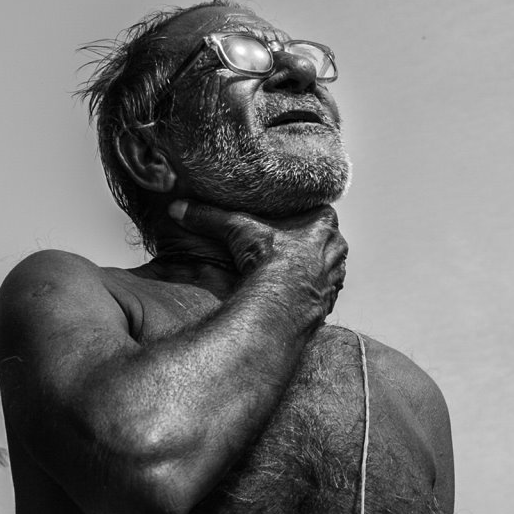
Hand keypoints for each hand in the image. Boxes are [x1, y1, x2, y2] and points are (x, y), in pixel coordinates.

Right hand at [168, 200, 348, 313]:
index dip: (308, 213)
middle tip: (291, 246)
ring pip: (328, 267)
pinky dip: (312, 292)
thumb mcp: (238, 231)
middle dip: (311, 243)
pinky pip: (324, 292)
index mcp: (324, 225)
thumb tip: (178, 208)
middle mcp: (336, 251)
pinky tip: (296, 294)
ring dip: (314, 269)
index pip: (323, 210)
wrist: (283, 306)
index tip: (295, 217)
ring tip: (294, 271)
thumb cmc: (271, 264)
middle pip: (327, 240)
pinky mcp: (329, 303)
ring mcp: (335, 279)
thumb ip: (210, 218)